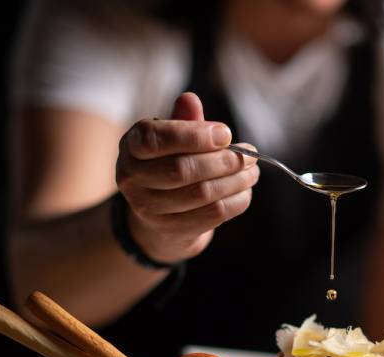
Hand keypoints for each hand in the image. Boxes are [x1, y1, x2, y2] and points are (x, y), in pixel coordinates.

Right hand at [116, 93, 258, 263]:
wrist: (159, 213)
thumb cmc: (169, 163)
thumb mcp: (172, 138)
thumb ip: (183, 121)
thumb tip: (190, 99)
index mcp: (131, 146)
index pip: (156, 139)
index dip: (195, 136)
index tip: (226, 134)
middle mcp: (132, 178)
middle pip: (182, 169)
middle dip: (224, 161)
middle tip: (249, 155)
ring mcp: (148, 208)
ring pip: (201, 193)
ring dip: (235, 181)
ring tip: (252, 172)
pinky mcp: (171, 229)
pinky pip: (212, 214)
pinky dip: (236, 201)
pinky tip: (245, 191)